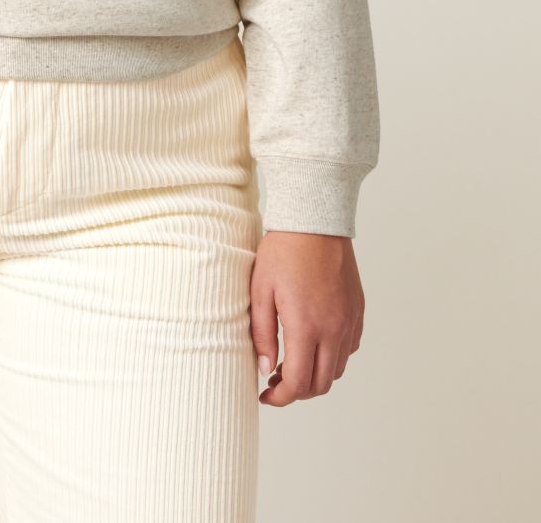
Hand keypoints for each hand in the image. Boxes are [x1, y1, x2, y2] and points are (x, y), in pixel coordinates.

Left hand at [250, 230, 365, 404]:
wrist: (314, 220)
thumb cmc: (282, 251)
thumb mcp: (260, 291)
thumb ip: (262, 334)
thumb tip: (265, 370)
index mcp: (307, 327)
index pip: (298, 383)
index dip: (280, 398)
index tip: (265, 395)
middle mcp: (334, 329)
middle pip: (320, 384)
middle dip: (297, 391)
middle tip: (275, 379)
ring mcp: (349, 321)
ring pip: (336, 369)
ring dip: (315, 375)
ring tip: (291, 361)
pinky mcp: (358, 310)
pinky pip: (349, 348)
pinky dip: (331, 356)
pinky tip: (313, 342)